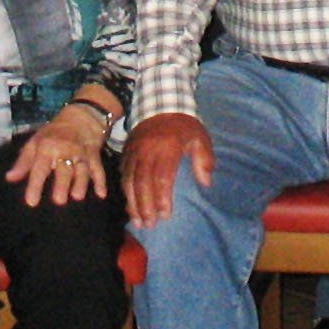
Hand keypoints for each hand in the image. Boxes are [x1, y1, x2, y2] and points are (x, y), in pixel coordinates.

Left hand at [5, 105, 110, 207]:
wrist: (81, 117)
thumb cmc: (53, 134)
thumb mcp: (35, 142)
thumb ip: (23, 162)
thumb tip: (10, 178)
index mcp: (46, 148)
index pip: (40, 168)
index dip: (35, 185)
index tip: (31, 202)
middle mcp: (64, 151)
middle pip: (63, 169)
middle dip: (62, 184)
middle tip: (58, 201)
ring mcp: (81, 153)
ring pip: (81, 169)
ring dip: (80, 183)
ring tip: (77, 197)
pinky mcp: (94, 156)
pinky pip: (98, 169)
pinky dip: (100, 181)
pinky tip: (101, 194)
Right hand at [124, 112, 213, 229]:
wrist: (160, 103)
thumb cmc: (184, 126)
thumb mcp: (200, 138)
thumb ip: (204, 159)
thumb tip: (205, 182)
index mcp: (166, 147)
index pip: (162, 177)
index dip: (162, 198)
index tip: (165, 215)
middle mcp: (147, 150)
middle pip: (142, 182)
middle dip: (145, 206)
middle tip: (150, 225)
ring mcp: (134, 151)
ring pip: (129, 181)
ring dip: (133, 203)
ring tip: (138, 221)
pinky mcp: (127, 152)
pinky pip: (123, 175)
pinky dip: (125, 192)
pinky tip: (130, 206)